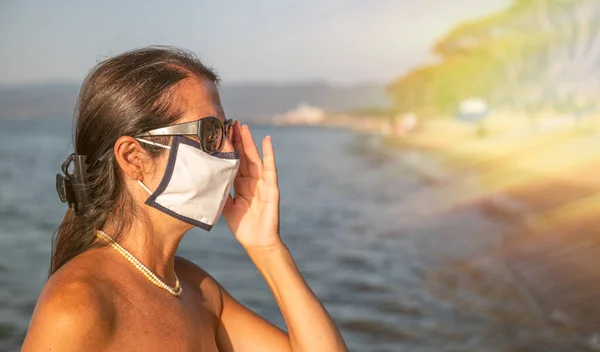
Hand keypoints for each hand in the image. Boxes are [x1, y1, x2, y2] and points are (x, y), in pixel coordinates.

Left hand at [222, 122, 281, 249]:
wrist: (257, 243)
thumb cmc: (243, 227)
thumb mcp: (225, 208)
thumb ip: (218, 194)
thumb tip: (202, 182)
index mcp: (241, 185)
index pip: (233, 162)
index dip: (228, 149)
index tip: (220, 133)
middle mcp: (252, 181)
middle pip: (244, 156)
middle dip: (237, 140)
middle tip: (230, 123)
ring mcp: (262, 183)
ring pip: (254, 158)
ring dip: (249, 142)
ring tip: (243, 127)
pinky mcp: (271, 188)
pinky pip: (270, 168)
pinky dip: (269, 154)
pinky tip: (266, 141)